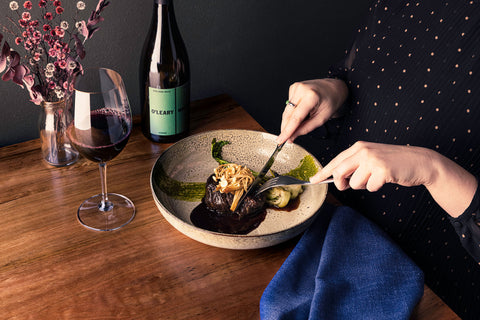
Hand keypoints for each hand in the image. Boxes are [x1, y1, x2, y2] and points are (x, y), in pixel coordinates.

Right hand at [277, 78, 347, 143]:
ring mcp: (296, 87)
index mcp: (311, 96)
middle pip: (288, 114)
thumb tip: (292, 136)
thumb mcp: (321, 118)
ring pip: (286, 110)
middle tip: (284, 139)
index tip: (281, 140)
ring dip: (289, 121)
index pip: (296, 118)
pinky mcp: (293, 87)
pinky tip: (301, 110)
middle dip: (285, 128)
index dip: (287, 131)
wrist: (333, 88)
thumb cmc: (330, 102)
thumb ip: (306, 128)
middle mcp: (301, 89)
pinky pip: (289, 105)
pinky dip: (292, 111)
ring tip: (298, 124)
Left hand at [311, 141, 476, 216]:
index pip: (336, 161)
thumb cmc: (393, 162)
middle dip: (340, 183)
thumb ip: (354, 164)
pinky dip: (375, 188)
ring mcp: (373, 160)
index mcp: (359, 147)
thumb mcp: (371, 157)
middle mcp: (364, 151)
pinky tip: (385, 180)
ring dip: (363, 186)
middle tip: (345, 187)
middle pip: (340, 172)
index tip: (313, 180)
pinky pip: (369, 187)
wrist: (419, 161)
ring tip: (375, 178)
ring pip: (355, 183)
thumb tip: (336, 178)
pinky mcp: (382, 171)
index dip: (323, 172)